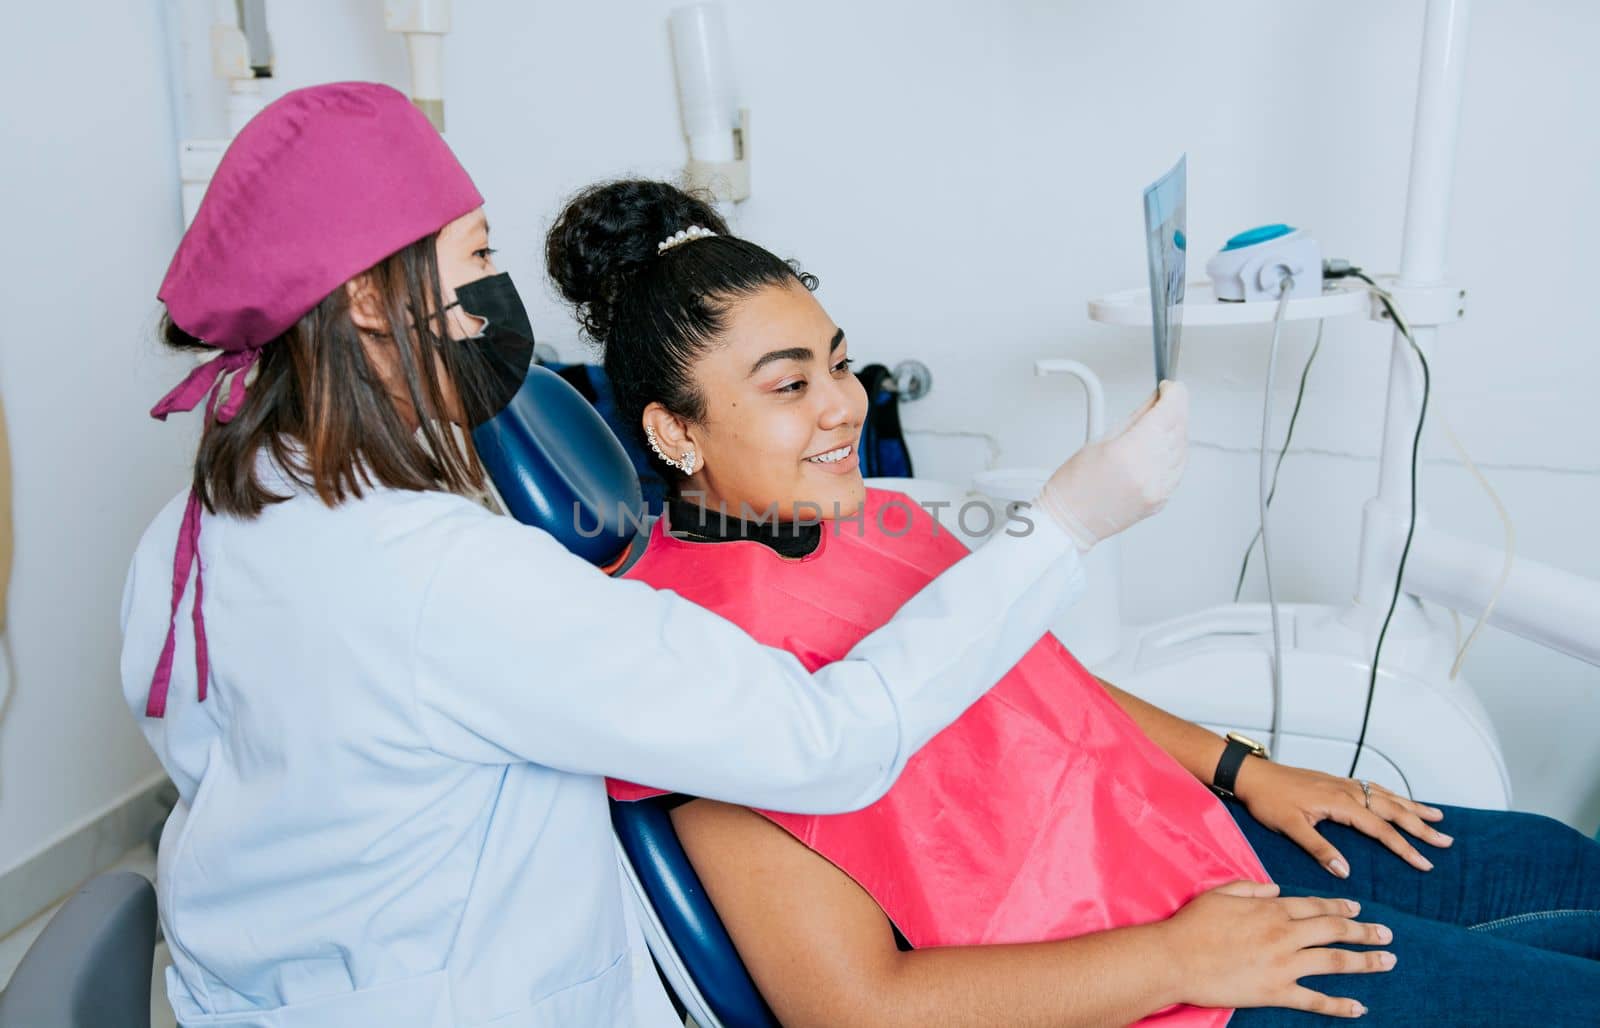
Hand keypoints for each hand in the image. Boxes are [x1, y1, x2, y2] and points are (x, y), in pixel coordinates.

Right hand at [1034, 380, 1188, 551]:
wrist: (1070, 521)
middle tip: (1167, 400)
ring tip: (1160, 425)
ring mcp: (1157, 489)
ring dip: (1176, 432)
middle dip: (1176, 410)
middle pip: (1178, 429)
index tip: (1171, 387)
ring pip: (1182, 449)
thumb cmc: (1074, 485)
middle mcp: (1147, 472)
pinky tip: (1162, 448)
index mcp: (1128, 453)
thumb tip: (1155, 401)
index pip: (1167, 414)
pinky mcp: (1160, 500)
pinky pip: (1178, 470)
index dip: (1174, 395)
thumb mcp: (1101, 440)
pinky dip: (1175, 454)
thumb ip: (1135, 418)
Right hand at [1161, 880, 1394, 1017]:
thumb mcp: (1220, 893)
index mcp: (1270, 909)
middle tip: (1387, 934)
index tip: (1356, 907)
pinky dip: (1339, 1005)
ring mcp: (1283, 964)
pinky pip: (1315, 1000)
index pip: (1315, 906)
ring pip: (1334, 961)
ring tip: (1387, 960)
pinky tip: (1359, 1007)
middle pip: (1333, 930)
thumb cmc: (1192, 924)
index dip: (1338, 906)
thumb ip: (1251, 888)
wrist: (1175, 958)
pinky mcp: (1276, 992)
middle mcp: (1284, 934)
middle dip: (1363, 931)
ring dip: (1365, 961)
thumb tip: (1277, 890)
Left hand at [1234, 759, 1452, 877]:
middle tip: (1446, 841)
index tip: (1425, 863)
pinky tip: (1398, 800)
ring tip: (1437, 816)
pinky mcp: (1335, 781)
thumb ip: (1320, 849)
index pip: (1381, 829)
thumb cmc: (1268, 800)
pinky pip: (1372, 787)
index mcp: (1340, 803)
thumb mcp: (1291, 827)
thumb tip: (1346, 872)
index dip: (1405, 847)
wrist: (1251, 774)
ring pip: (1386, 795)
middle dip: (1421, 826)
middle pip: (1392, 809)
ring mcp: (1342, 783)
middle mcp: (1346, 790)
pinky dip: (1391, 794)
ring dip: (1412, 807)